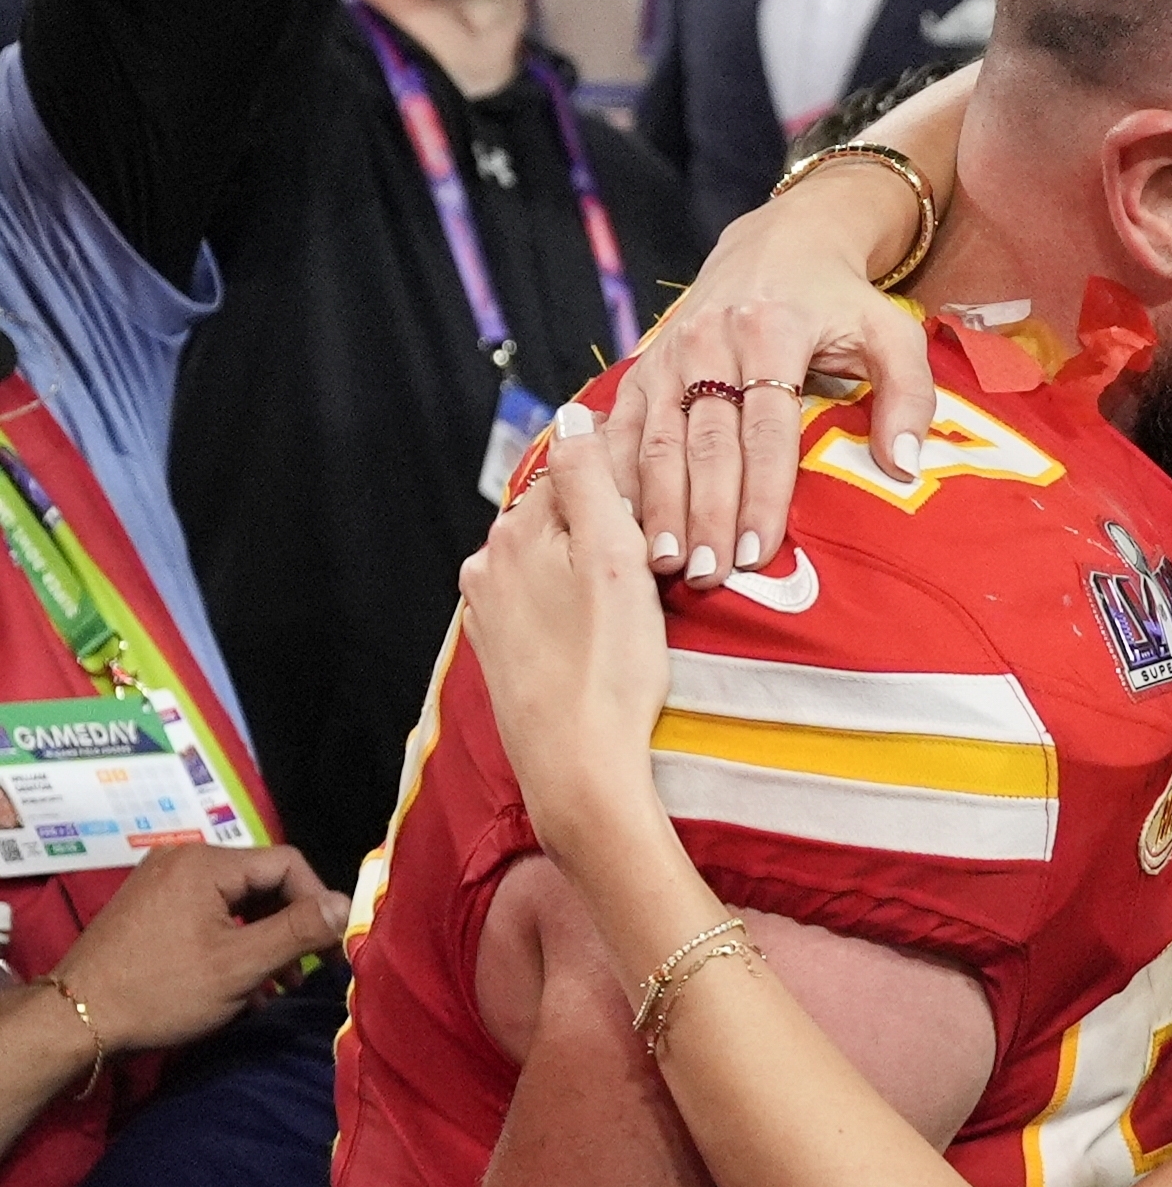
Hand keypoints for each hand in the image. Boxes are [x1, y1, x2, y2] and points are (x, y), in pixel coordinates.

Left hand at [52, 842, 347, 1052]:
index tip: (329, 947)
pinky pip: (206, 911)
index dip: (317, 902)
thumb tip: (349, 905)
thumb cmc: (161, 991)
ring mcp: (160, 881)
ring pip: (235, 901)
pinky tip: (237, 982)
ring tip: (273, 986)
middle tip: (305, 972)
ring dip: (261, 939)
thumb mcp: (240, 965)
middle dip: (288, 926)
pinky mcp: (147, 906)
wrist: (71, 1021)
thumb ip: (299, 930)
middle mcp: (183, 859)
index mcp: (207, 862)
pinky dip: (230, 940)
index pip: (287, 863)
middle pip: (261, 881)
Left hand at [462, 405, 671, 868]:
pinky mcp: (504, 653)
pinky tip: (605, 631)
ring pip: (554, 562)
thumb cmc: (609, 667)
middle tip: (661, 559)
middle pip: (562, 517)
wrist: (579, 770)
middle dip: (607, 525)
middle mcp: (489, 566)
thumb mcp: (615, 556)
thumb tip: (573, 416)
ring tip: (638, 600)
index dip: (630, 483)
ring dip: (591, 567)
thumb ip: (591, 478)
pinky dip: (576, 606)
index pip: (577, 471)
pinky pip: (547, 604)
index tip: (668, 507)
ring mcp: (491, 613)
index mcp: (515, 532)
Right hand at [613, 66, 976, 587]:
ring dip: (658, 506)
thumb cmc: (841, 302)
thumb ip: (909, 396)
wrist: (781, 244)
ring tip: (662, 565)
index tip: (758, 552)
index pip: (766, 430)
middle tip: (708, 576)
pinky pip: (621, 427)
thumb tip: (903, 466)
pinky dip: (615, 477)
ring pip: (656, 440)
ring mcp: (670, 353)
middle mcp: (711, 341)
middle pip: (706, 443)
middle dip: (705, 515)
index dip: (760, 494)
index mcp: (773, 332)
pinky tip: (615, 524)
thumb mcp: (891, 333)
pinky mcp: (644, 365)